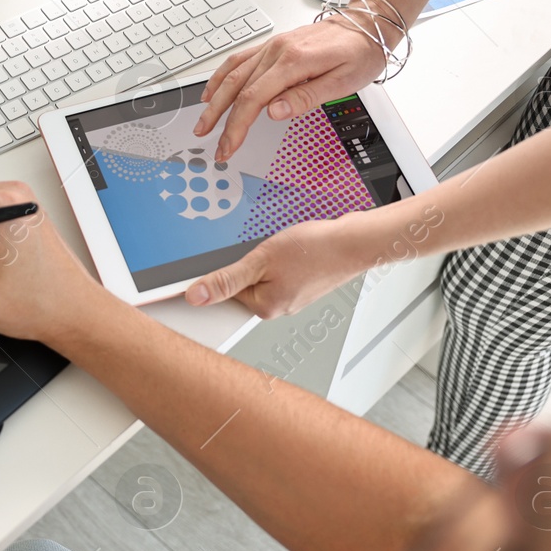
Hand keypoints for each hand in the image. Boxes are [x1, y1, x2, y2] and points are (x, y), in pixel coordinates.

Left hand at [184, 216, 370, 317]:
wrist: (355, 242)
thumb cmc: (317, 249)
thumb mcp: (261, 258)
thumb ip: (226, 279)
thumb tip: (196, 296)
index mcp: (264, 307)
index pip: (223, 295)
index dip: (214, 278)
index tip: (207, 269)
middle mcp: (276, 308)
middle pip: (241, 287)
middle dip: (244, 266)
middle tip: (262, 251)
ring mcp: (290, 298)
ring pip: (260, 278)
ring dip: (262, 261)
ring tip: (281, 248)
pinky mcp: (300, 286)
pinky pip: (277, 274)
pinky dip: (277, 261)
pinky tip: (290, 250)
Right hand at [195, 17, 389, 160]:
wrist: (365, 24)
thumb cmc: (359, 52)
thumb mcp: (343, 81)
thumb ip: (305, 97)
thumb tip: (273, 112)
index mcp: (293, 61)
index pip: (253, 99)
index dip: (236, 126)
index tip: (229, 146)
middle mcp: (276, 51)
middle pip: (236, 88)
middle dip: (219, 119)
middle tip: (213, 144)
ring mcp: (272, 47)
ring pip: (232, 74)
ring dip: (214, 100)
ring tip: (203, 122)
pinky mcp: (272, 46)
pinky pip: (238, 60)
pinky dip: (221, 77)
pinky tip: (212, 92)